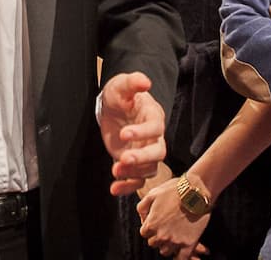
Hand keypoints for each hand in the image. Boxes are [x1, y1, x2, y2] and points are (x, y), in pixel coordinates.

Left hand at [99, 72, 165, 195]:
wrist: (113, 108)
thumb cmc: (120, 95)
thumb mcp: (121, 85)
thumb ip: (132, 82)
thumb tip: (145, 82)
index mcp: (153, 117)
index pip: (155, 128)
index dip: (142, 132)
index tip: (124, 133)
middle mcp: (153, 137)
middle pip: (158, 152)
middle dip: (142, 157)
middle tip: (123, 158)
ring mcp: (144, 152)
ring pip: (149, 169)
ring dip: (133, 172)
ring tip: (115, 170)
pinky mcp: (134, 164)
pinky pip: (137, 180)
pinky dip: (127, 186)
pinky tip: (114, 188)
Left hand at [137, 177, 210, 258]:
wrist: (196, 191)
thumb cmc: (174, 190)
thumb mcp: (152, 193)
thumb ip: (142, 207)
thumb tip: (142, 218)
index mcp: (151, 224)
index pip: (144, 233)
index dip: (150, 227)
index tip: (156, 223)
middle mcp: (162, 235)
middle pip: (154, 243)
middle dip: (157, 236)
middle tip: (165, 228)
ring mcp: (176, 241)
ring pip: (165, 251)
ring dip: (167, 245)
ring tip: (173, 236)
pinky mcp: (189, 243)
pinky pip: (182, 258)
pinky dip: (180, 257)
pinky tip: (180, 252)